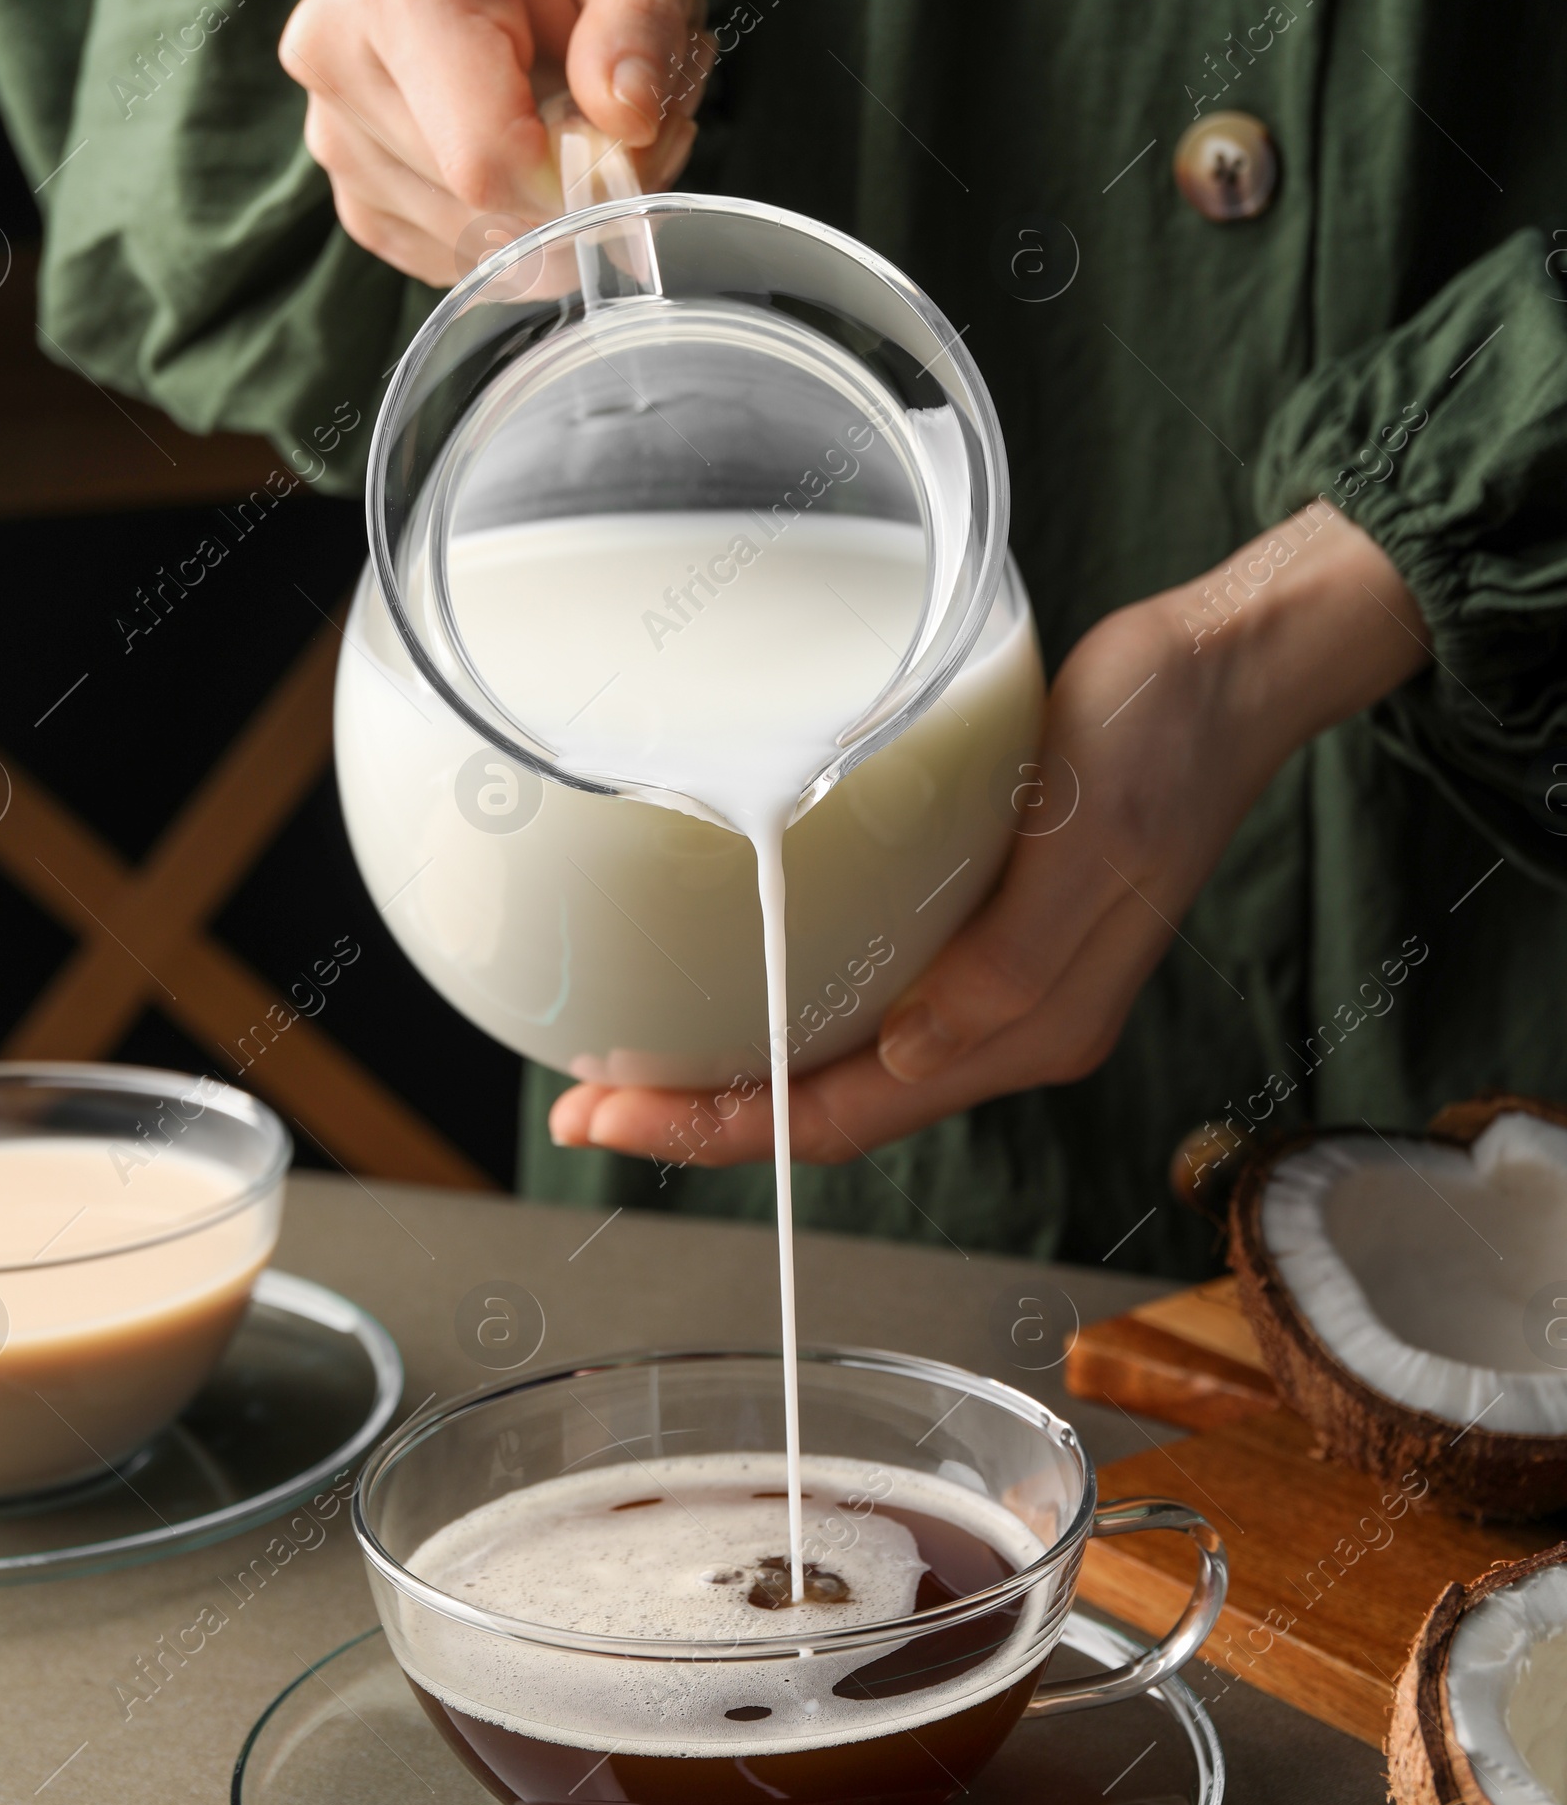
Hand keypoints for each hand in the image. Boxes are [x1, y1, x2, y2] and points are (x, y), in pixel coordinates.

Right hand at [279, 0, 709, 284]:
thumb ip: (641, 24)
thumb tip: (626, 118)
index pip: (484, 160)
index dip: (572, 187)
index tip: (621, 156)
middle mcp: (343, 60)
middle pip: (482, 209)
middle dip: (569, 196)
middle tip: (612, 133)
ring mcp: (337, 141)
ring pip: (470, 247)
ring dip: (544, 225)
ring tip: (564, 141)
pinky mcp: (357, 204)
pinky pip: (451, 264)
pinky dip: (507, 244)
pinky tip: (521, 174)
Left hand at [549, 504, 1429, 1165]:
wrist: (1221, 674)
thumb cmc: (1164, 737)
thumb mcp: (1094, 836)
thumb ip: (1015, 956)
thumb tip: (917, 1048)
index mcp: (1031, 1027)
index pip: (845, 1116)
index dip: (724, 1130)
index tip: (616, 1123)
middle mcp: (1002, 1025)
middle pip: (826, 1107)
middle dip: (702, 1117)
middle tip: (582, 1105)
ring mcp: (988, 982)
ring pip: (834, 1062)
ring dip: (730, 1070)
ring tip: (625, 1063)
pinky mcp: (975, 928)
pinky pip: (858, 996)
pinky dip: (775, 1003)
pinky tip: (721, 979)